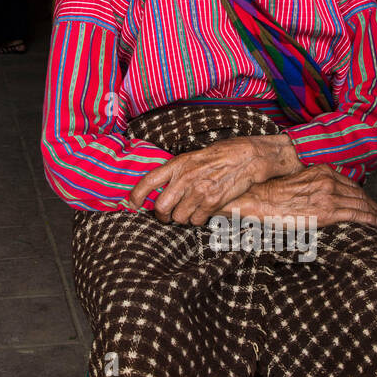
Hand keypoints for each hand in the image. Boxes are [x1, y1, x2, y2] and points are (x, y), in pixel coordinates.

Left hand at [129, 133, 300, 224]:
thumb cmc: (218, 156)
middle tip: (168, 216)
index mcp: (177, 164)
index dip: (136, 196)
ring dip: (183, 218)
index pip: (148, 182)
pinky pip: (197, 220)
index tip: (132, 205)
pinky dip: (198, 220)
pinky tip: (204, 212)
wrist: (245, 157)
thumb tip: (159, 187)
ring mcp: (198, 191)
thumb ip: (176, 172)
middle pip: (161, 207)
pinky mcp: (212, 202)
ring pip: (178, 217)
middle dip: (162, 216)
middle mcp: (184, 178)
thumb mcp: (192, 158)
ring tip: (191, 210)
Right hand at [225, 164, 376, 228]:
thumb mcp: (298, 182)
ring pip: (361, 204)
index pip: (350, 183)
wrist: (261, 200)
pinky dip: (371, 219)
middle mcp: (329, 180)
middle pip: (359, 193)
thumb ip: (313, 185)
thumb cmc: (273, 194)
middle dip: (371, 204)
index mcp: (322, 171)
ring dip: (374, 213)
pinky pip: (357, 215)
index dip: (362, 194)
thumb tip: (318, 197)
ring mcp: (330, 195)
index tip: (367, 201)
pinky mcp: (328, 211)